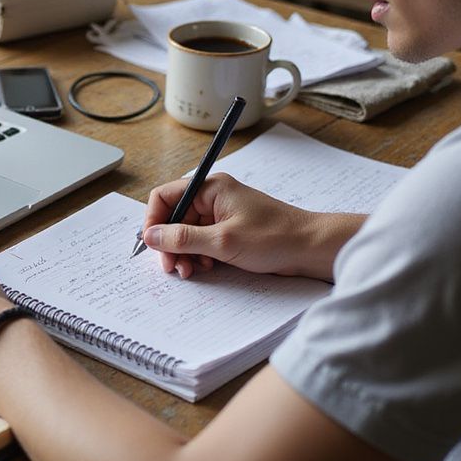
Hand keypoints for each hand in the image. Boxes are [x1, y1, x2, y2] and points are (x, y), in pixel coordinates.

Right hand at [142, 173, 360, 280]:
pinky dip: (199, 256)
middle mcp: (213, 198)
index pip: (165, 196)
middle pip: (174, 217)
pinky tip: (206, 267)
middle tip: (173, 267)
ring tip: (191, 271)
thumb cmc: (274, 237)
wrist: (310, 248)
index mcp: (210, 188)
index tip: (153, 245)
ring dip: (184, 253)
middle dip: (170, 243)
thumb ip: (183, 238)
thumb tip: (151, 236)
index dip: (154, 220)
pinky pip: (202, 242)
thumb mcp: (223, 241)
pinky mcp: (229, 231)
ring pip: (187, 233)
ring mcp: (221, 215)